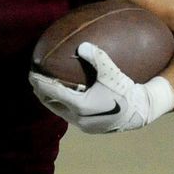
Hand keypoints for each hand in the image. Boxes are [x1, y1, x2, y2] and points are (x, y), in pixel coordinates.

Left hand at [29, 42, 173, 133]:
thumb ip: (97, 58)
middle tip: (34, 79)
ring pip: (59, 111)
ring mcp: (82, 125)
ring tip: (44, 88)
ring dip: (51, 99)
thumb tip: (82, 45)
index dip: (40, 82)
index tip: (31, 73)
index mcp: (81, 105)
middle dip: (40, 91)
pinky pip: (68, 114)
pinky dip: (62, 104)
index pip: (52, 92)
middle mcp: (78, 118)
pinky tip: (63, 96)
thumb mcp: (113, 73)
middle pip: (51, 103)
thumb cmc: (127, 91)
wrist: (141, 112)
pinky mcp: (88, 128)